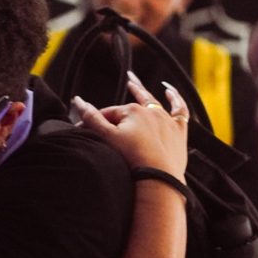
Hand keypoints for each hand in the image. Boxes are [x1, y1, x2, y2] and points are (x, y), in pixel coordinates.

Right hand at [73, 72, 189, 179]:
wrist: (158, 178)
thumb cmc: (131, 159)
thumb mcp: (106, 137)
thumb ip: (92, 118)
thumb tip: (78, 100)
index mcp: (132, 111)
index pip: (110, 113)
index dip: (96, 120)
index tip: (84, 130)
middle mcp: (150, 111)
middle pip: (134, 101)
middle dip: (131, 89)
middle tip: (128, 79)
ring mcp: (166, 120)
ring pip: (155, 101)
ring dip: (147, 91)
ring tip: (140, 84)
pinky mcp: (179, 131)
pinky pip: (179, 110)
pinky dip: (176, 99)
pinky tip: (170, 92)